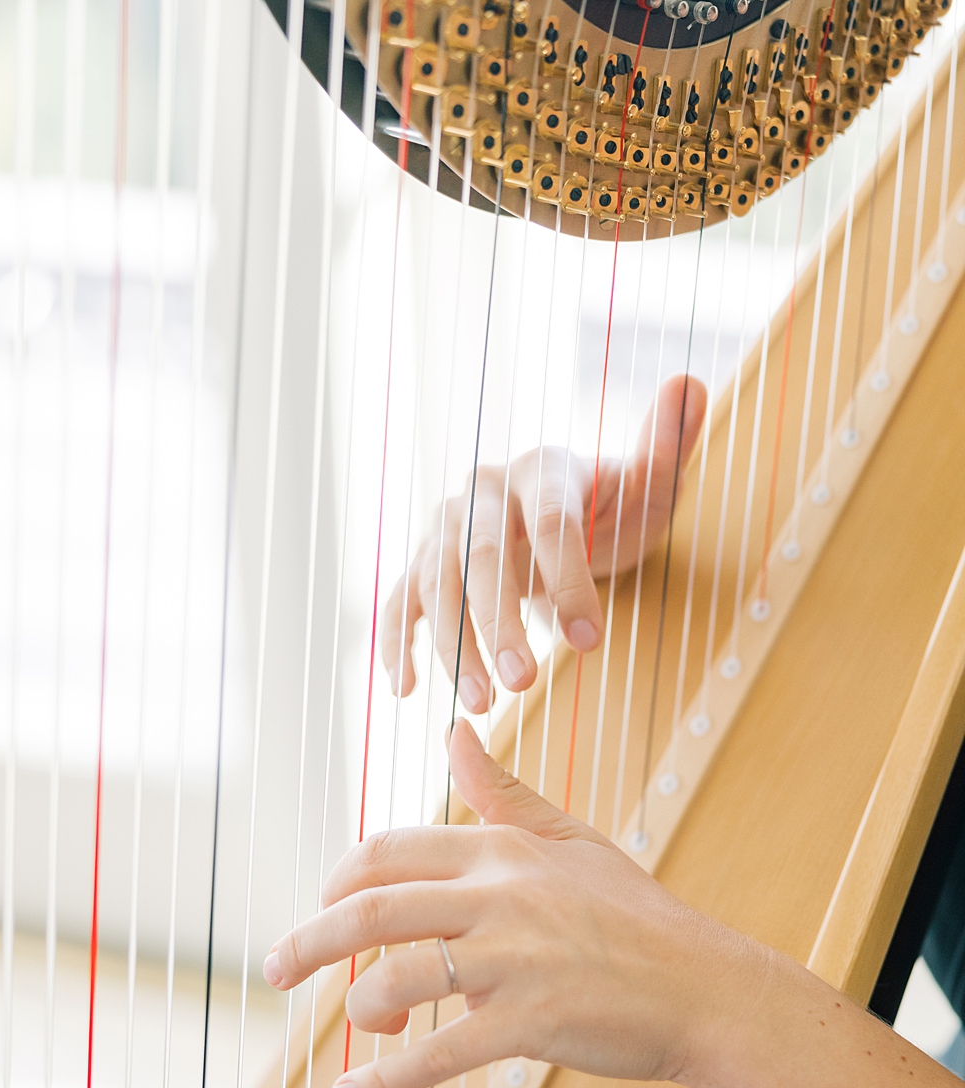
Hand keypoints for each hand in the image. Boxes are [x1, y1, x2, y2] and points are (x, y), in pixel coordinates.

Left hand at [260, 722, 769, 1087]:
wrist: (708, 993)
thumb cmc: (635, 920)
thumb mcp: (570, 842)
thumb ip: (501, 794)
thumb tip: (454, 731)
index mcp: (500, 852)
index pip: (386, 853)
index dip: (337, 883)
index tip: (321, 911)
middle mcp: (500, 897)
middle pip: (370, 910)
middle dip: (309, 941)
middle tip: (274, 968)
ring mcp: (515, 961)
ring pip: (397, 977)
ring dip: (359, 1009)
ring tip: (363, 1027)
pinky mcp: (532, 1023)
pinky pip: (438, 1053)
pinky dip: (385, 1079)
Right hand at [381, 374, 707, 712]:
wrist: (557, 519)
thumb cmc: (608, 509)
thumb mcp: (647, 487)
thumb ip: (666, 449)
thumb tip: (690, 383)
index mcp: (538, 468)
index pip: (550, 521)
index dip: (569, 579)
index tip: (593, 640)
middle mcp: (480, 493)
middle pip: (480, 555)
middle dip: (498, 621)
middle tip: (524, 682)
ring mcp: (443, 528)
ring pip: (436, 585)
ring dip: (453, 645)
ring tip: (481, 704)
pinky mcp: (421, 564)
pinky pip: (399, 602)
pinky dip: (396, 644)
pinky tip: (406, 689)